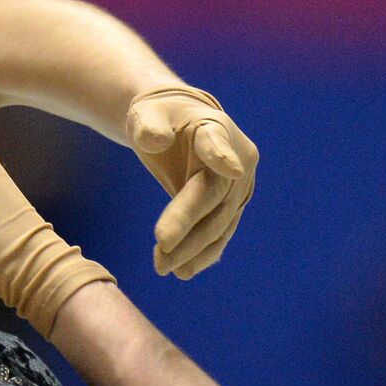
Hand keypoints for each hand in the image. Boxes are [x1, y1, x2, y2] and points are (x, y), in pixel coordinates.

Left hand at [125, 85, 258, 278]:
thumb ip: (148, 126)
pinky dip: (203, 253)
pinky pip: (219, 233)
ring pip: (219, 222)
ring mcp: (239, 186)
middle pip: (214, 197)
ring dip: (194, 249)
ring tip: (164, 268)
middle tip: (161, 249)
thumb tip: (154, 140)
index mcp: (216, 128)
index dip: (222, 156)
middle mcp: (237, 159)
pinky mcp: (231, 206)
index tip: (231, 168)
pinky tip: (183, 271)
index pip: (216, 144)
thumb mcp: (147, 114)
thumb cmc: (159, 116)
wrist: (178, 123)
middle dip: (189, 225)